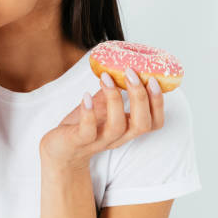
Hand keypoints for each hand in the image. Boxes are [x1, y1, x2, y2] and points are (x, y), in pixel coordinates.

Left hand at [39, 68, 163, 171]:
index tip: (154, 79)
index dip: (158, 103)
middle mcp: (117, 137)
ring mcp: (99, 141)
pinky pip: (87, 131)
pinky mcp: (79, 142)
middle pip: (142, 124)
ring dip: (114, 99)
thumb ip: (111, 92)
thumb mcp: (100, 107)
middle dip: (141, 98)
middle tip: (131, 73)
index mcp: (127, 129)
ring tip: (106, 78)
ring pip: (117, 126)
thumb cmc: (82, 126)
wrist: (59, 151)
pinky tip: (86, 96)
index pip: (154, 122)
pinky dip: (88, 113)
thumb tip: (119, 66)